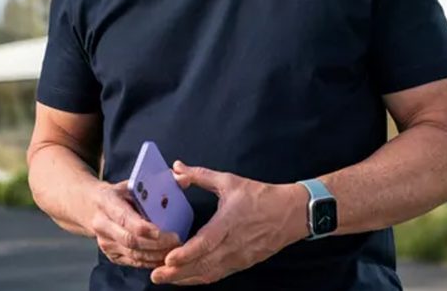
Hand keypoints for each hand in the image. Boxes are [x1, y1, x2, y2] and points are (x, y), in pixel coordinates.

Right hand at [86, 179, 182, 268]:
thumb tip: (183, 179)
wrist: (90, 206)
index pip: (126, 219)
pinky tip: (165, 257)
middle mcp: (102, 224)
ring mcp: (104, 242)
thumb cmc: (116, 194)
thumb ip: (159, 181)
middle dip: (157, 244)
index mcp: (106, 202)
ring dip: (157, 255)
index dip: (147, 228)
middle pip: (131, 241)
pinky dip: (151, 262)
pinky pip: (134, 262)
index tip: (168, 231)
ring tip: (176, 250)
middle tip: (178, 241)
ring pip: (134, 255)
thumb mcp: (131, 182)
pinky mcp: (110, 254)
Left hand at [150, 162, 306, 285]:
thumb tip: (177, 167)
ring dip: (186, 278)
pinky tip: (185, 278)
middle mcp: (233, 245)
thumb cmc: (260, 196)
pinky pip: (218, 275)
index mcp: (228, 223)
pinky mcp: (242, 264)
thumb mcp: (229, 181)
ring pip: (209, 273)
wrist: (291, 213)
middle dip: (177, 272)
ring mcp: (239, 257)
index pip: (205, 243)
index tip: (168, 259)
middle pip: (203, 264)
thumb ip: (200, 175)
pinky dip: (200, 278)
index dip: (186, 254)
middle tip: (155, 276)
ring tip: (164, 278)